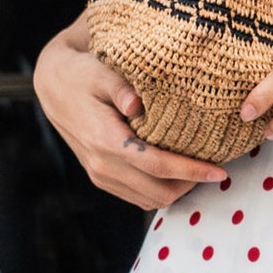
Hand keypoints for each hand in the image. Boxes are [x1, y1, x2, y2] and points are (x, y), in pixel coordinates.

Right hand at [33, 22, 228, 209]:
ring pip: (148, 200)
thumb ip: (121, 87)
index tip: (219, 171)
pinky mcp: (100, 177)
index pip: (156, 166)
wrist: (54, 86)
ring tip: (200, 171)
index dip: (191, 172)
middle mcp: (101, 165)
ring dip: (177, 190)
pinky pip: (137, 196)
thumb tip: (138, 103)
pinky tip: (177, 172)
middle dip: (190, 185)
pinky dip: (160, 190)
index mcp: (105, 140)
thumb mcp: (101, 71)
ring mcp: (99, 175)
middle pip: (157, 192)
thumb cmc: (82, 74)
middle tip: (215, 169)